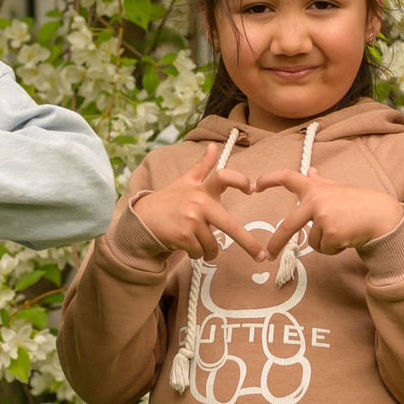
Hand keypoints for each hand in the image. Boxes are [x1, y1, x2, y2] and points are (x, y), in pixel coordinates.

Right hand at [129, 142, 257, 258]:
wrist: (143, 218)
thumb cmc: (169, 200)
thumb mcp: (186, 181)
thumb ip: (203, 166)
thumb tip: (213, 146)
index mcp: (201, 188)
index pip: (223, 177)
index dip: (239, 180)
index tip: (251, 189)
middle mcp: (198, 202)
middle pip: (230, 226)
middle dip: (248, 243)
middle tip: (261, 256)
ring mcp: (191, 220)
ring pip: (212, 245)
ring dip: (209, 251)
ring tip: (197, 242)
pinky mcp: (183, 236)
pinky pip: (200, 252)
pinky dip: (197, 254)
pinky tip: (186, 245)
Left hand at [241, 168, 403, 261]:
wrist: (381, 216)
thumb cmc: (360, 203)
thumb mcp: (338, 189)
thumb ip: (321, 182)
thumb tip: (310, 171)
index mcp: (315, 188)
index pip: (288, 177)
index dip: (269, 179)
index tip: (255, 185)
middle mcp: (316, 200)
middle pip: (288, 225)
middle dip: (276, 242)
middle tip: (268, 255)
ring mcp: (322, 217)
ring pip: (311, 242)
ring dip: (325, 243)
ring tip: (342, 232)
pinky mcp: (331, 233)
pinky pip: (324, 249)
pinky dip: (334, 248)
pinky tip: (347, 238)